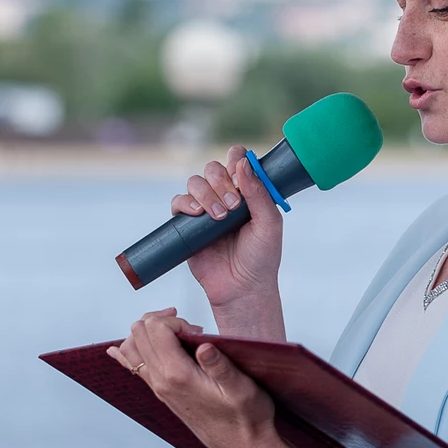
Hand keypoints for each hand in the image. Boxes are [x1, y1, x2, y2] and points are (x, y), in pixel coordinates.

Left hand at [107, 309, 282, 447]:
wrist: (241, 445)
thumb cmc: (246, 417)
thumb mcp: (242, 389)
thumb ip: (220, 366)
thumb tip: (204, 345)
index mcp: (178, 375)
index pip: (156, 330)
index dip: (175, 320)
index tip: (198, 330)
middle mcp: (161, 381)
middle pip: (139, 333)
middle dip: (160, 320)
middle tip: (187, 327)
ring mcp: (158, 387)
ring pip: (132, 347)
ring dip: (148, 331)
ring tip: (173, 330)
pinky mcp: (161, 392)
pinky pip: (133, 368)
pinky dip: (128, 353)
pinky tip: (120, 349)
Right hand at [172, 145, 284, 310]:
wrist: (242, 288)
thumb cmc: (261, 257)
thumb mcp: (269, 224)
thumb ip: (259, 193)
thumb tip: (243, 163)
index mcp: (248, 192)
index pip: (238, 160)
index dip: (236, 160)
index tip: (240, 173)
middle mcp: (225, 196)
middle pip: (213, 168)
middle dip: (221, 181)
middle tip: (233, 205)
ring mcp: (205, 209)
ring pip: (195, 183)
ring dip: (205, 193)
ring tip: (218, 216)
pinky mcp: (187, 225)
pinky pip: (178, 203)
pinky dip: (185, 203)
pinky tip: (197, 214)